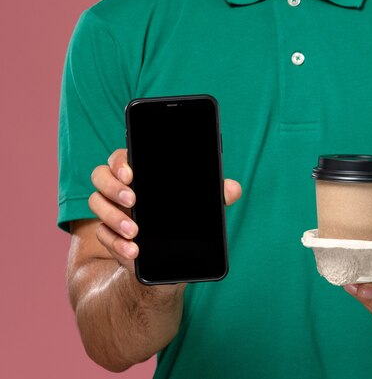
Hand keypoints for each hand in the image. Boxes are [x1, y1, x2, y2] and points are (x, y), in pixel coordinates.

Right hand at [88, 148, 241, 273]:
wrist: (174, 256)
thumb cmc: (185, 218)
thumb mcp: (200, 207)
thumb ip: (215, 195)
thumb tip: (233, 188)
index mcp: (141, 173)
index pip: (122, 157)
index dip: (121, 162)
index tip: (132, 174)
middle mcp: (121, 188)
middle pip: (100, 175)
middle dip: (113, 187)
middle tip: (132, 200)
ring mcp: (112, 211)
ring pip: (96, 204)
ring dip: (112, 217)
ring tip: (134, 231)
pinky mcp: (109, 235)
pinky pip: (102, 236)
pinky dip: (116, 244)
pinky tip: (133, 251)